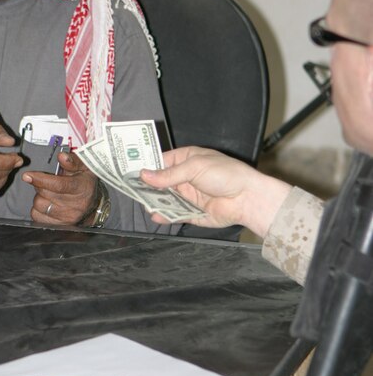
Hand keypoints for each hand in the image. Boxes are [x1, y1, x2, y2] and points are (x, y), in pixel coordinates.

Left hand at [22, 151, 98, 225]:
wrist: (93, 205)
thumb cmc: (85, 183)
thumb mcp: (84, 167)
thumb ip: (72, 160)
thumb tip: (61, 156)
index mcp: (82, 188)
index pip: (58, 185)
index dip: (41, 179)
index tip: (27, 175)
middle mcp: (76, 205)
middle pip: (45, 194)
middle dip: (40, 185)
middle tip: (46, 182)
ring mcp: (68, 218)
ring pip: (39, 205)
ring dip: (39, 197)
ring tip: (49, 194)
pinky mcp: (59, 226)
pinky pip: (37, 216)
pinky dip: (38, 209)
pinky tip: (47, 204)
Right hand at [140, 146, 290, 237]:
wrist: (248, 198)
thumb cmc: (225, 174)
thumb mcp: (194, 167)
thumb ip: (168, 175)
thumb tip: (143, 175)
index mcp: (186, 160)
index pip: (160, 162)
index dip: (145, 166)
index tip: (128, 171)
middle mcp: (185, 177)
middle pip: (160, 182)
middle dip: (147, 186)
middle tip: (130, 190)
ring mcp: (188, 196)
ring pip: (165, 199)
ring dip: (155, 201)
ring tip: (143, 203)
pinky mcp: (193, 213)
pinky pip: (174, 214)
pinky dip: (165, 215)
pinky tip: (156, 214)